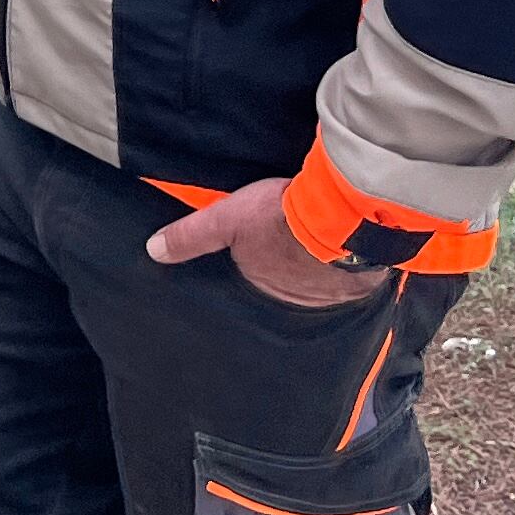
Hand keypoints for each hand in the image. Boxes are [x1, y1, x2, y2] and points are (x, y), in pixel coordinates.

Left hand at [145, 177, 388, 307]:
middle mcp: (295, 299)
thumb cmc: (280, 218)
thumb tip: (154, 251)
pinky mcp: (360, 281)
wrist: (341, 215)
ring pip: (318, 281)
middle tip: (287, 247)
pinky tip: (347, 251)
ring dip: (317, 267)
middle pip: (286, 283)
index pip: (252, 281)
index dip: (254, 266)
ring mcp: (330, 292)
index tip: (258, 255)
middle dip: (286, 268)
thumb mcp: (226, 218)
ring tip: (316, 249)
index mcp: (262, 286)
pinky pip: (349, 278)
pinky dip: (346, 265)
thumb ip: (191, 235)